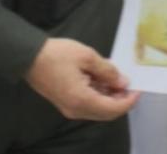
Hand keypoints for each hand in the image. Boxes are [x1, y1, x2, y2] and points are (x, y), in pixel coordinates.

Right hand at [24, 38, 139, 120]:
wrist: (28, 57)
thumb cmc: (57, 55)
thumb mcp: (87, 57)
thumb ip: (107, 71)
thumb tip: (122, 82)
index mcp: (82, 100)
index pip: (113, 108)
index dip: (129, 100)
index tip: (138, 89)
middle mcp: (76, 110)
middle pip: (106, 113)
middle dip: (121, 100)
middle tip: (129, 84)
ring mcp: (69, 109)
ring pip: (97, 110)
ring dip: (110, 98)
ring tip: (115, 78)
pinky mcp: (65, 103)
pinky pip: (88, 105)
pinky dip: (98, 96)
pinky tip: (101, 80)